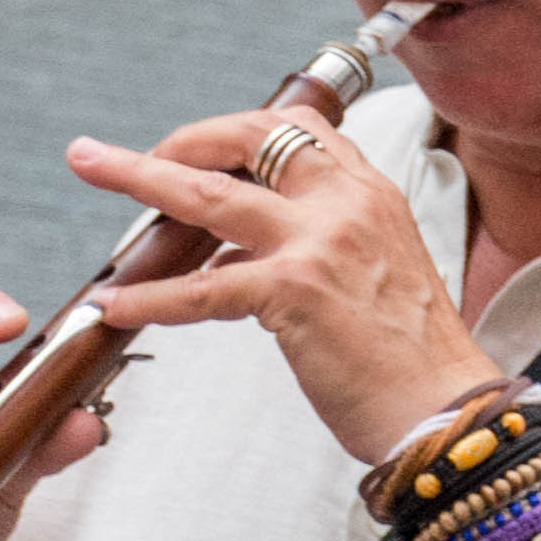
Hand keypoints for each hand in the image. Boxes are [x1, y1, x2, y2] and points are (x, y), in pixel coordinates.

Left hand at [72, 118, 500, 464]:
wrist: (448, 410)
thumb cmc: (414, 359)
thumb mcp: (378, 273)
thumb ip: (319, 245)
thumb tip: (237, 250)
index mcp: (373, 196)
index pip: (300, 130)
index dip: (237, 131)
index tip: (196, 148)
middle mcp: (350, 204)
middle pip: (250, 138)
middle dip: (179, 139)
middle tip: (126, 155)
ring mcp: (321, 242)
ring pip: (210, 195)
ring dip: (138, 178)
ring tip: (92, 168)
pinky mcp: (294, 290)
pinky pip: (199, 287)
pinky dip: (149, 296)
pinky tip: (116, 305)